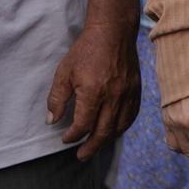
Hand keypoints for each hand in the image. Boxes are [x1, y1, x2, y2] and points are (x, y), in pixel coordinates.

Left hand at [45, 21, 138, 160]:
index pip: (83, 125)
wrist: (114, 31)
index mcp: (94, 93)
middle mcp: (114, 96)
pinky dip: (122, 126)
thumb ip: (57, 98)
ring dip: (107, 140)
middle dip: (91, 147)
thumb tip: (52, 121)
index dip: (73, 136)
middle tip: (81, 156)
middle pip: (103, 132)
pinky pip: (132, 115)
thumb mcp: (64, 72)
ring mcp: (128, 93)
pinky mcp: (136, 89)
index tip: (65, 138)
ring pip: (119, 126)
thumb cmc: (86, 50)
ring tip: (97, 146)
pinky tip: (114, 130)